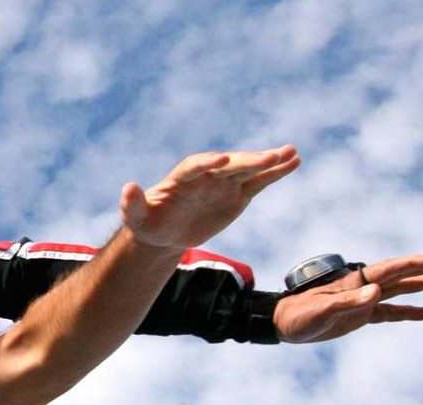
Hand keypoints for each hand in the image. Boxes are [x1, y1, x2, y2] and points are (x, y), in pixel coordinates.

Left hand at [121, 145, 300, 248]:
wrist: (165, 232)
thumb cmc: (148, 223)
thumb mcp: (136, 218)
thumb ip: (132, 204)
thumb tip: (127, 188)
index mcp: (181, 177)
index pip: (196, 166)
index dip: (207, 163)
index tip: (221, 160)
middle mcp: (206, 175)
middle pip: (229, 165)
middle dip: (248, 161)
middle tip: (271, 157)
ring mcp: (224, 183)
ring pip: (248, 170)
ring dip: (268, 162)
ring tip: (291, 153)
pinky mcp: (237, 194)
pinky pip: (258, 182)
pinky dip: (275, 173)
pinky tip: (294, 162)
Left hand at [275, 254, 422, 342]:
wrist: (281, 324)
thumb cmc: (297, 315)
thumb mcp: (321, 311)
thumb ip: (348, 302)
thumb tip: (376, 292)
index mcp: (355, 281)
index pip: (392, 269)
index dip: (417, 265)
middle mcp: (362, 287)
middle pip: (401, 276)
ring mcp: (362, 300)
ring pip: (399, 292)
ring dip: (422, 288)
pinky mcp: (359, 315)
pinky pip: (389, 312)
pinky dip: (408, 312)